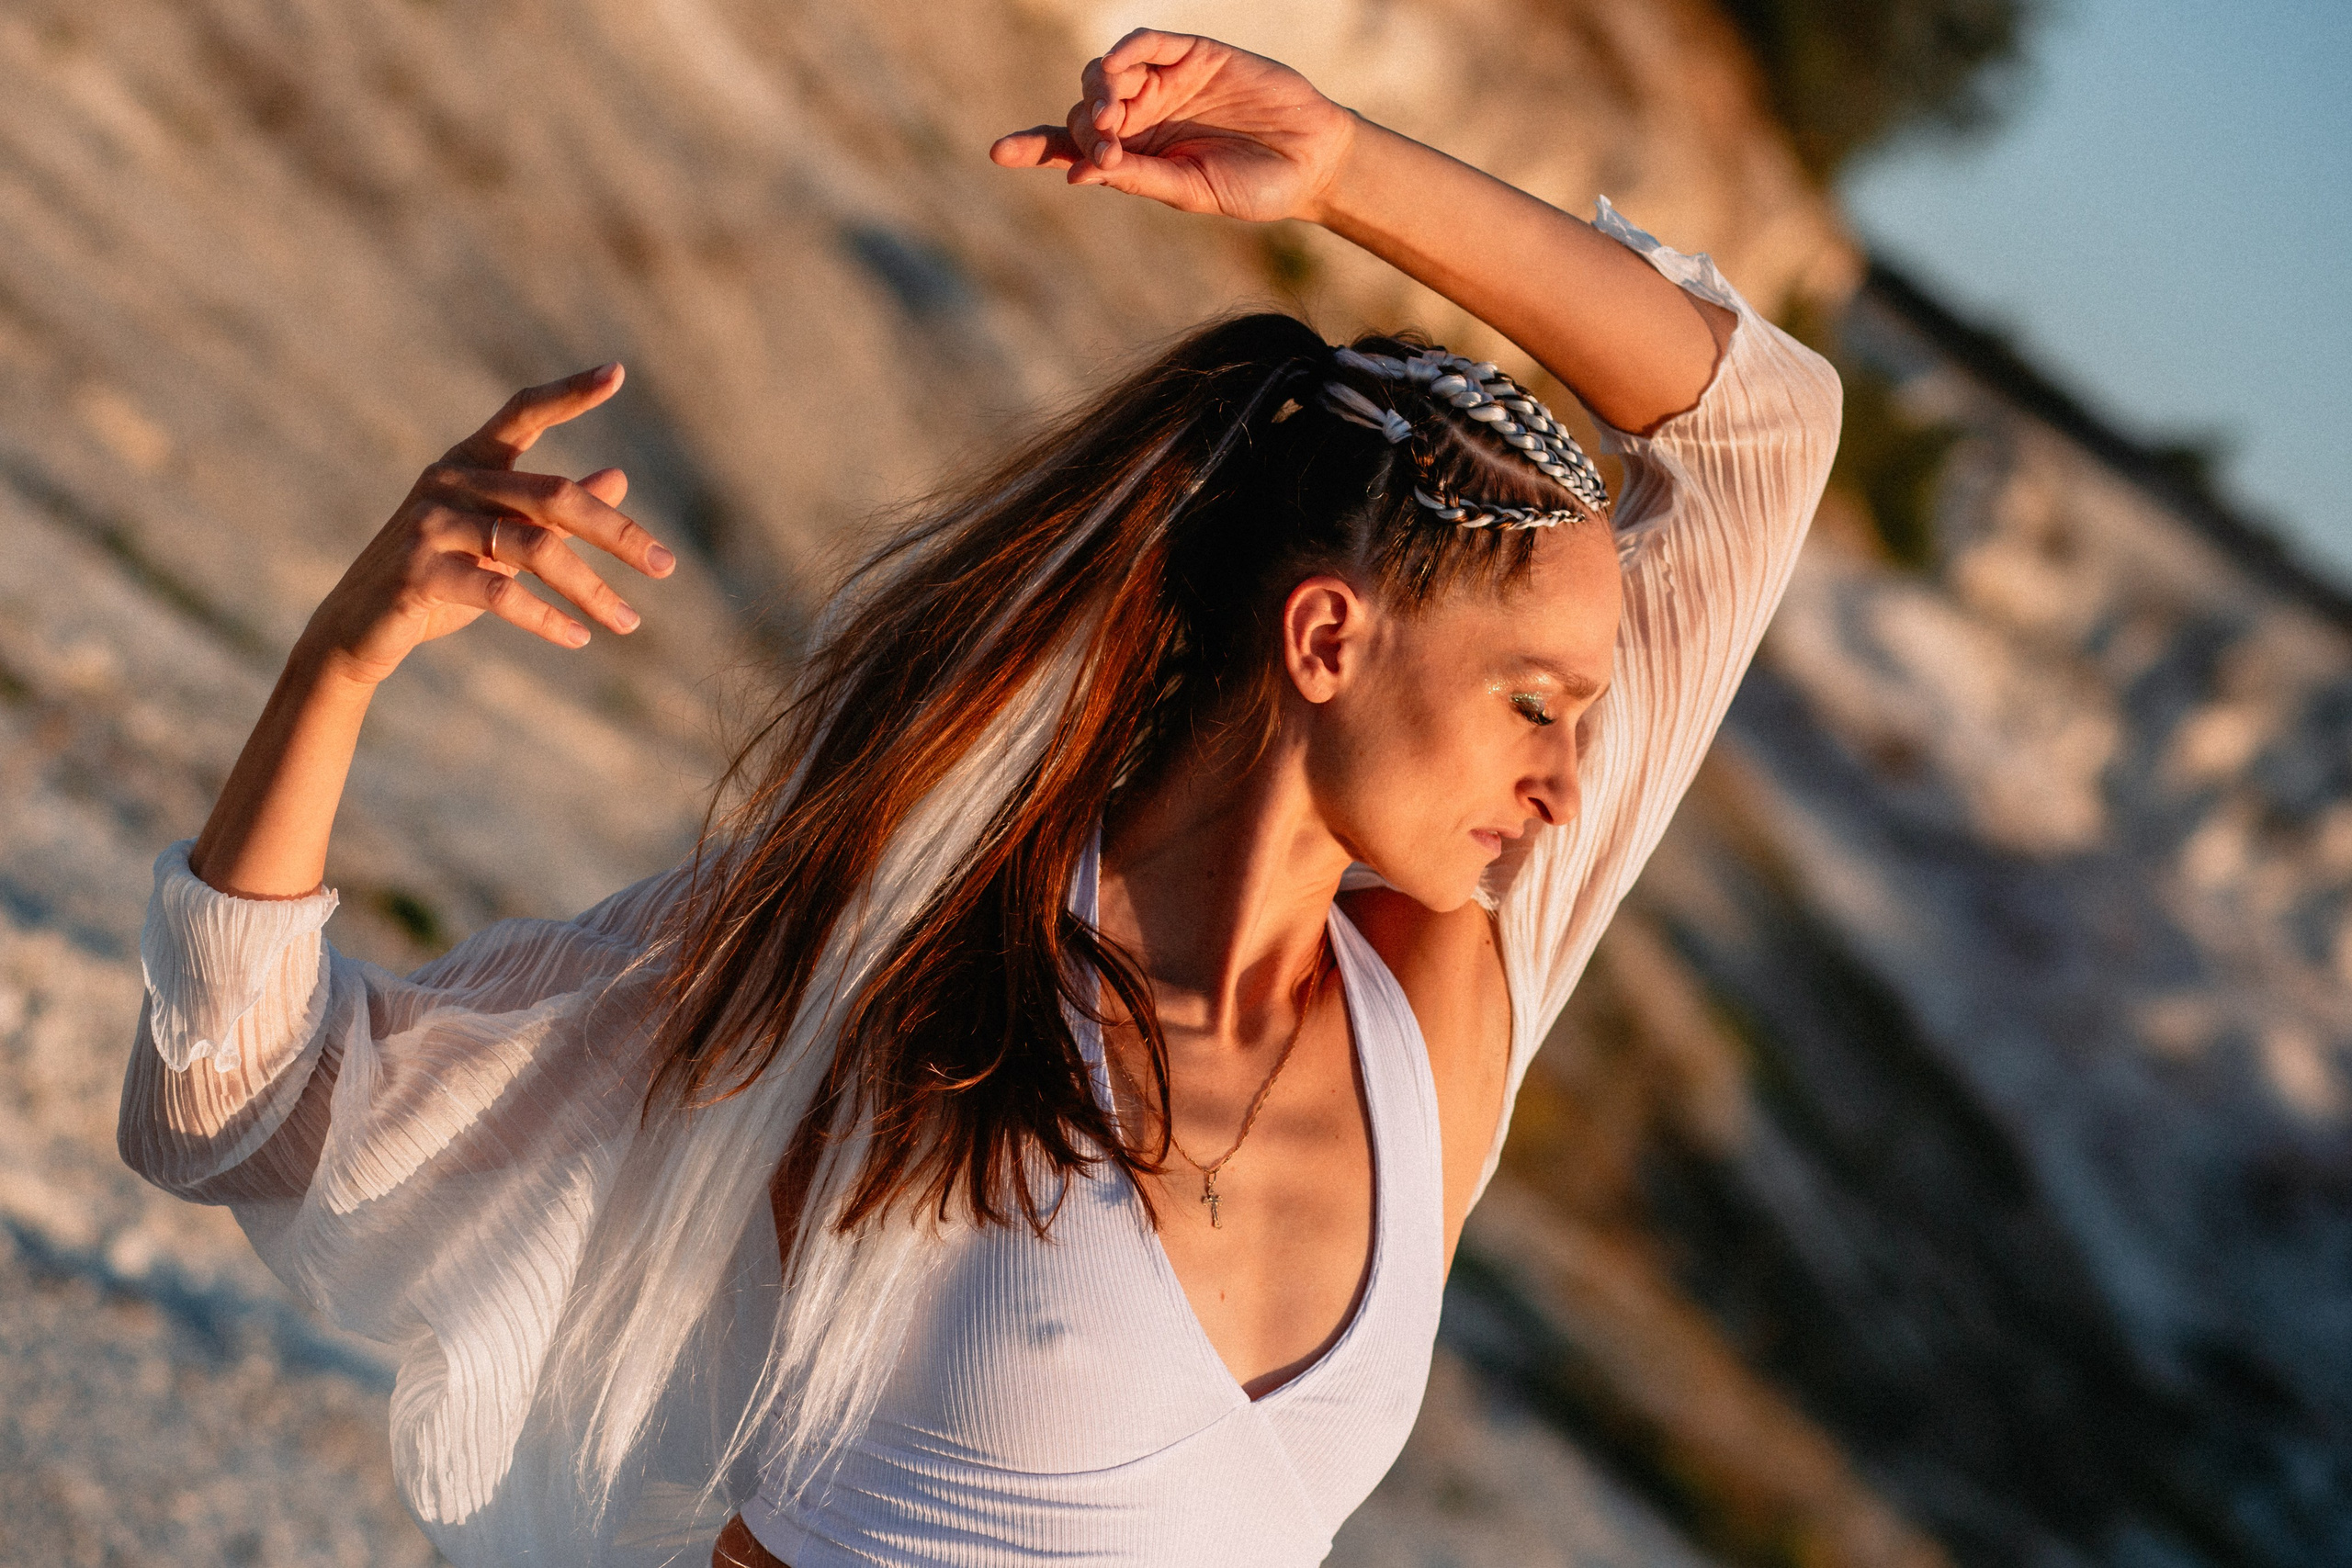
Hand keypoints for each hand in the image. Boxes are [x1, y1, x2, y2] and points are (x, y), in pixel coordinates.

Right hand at [300, 364, 675, 686]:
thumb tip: (619, 477)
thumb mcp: (500, 540)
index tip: (618, 371)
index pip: (523, 413)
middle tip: (667, 567)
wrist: (358, 627)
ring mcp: (430, 524)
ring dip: (591, 591)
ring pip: (537, 549)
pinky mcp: (419, 571)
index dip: (569, 393)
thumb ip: (552, 511)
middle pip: (555, 496)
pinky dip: (547, 618)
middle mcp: (450, 482)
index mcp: (470, 463)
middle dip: (618, 534)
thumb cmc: (439, 579)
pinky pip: (502, 593)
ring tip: (629, 624)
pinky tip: (578, 638)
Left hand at [989, 31, 1356, 224]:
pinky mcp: (1192, 55)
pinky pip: (1146, 44)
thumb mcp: (1193, 190)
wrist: (1312, 160)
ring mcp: (1165, 83)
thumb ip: (1140, 177)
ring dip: (1098, 94)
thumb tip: (1078, 173)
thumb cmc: (1255, 186)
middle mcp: (1143, 118)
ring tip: (1114, 120)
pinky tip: (1120, 74)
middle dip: (1086, 130)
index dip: (1035, 146)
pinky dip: (1126, 54)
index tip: (1000, 152)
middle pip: (1084, 111)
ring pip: (1105, 75)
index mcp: (1136, 156)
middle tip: (1110, 151)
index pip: (1071, 147)